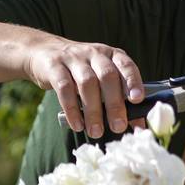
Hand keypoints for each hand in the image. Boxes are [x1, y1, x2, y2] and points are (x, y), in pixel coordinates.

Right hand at [23, 37, 144, 137]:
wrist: (45, 51)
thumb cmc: (82, 71)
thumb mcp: (102, 79)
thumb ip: (120, 98)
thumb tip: (138, 125)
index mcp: (112, 55)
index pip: (126, 65)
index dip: (133, 81)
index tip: (138, 99)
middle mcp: (95, 53)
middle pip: (108, 76)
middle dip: (114, 104)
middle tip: (118, 127)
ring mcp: (74, 58)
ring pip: (87, 83)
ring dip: (93, 110)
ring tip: (96, 132)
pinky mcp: (55, 66)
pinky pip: (64, 87)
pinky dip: (71, 108)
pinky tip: (77, 124)